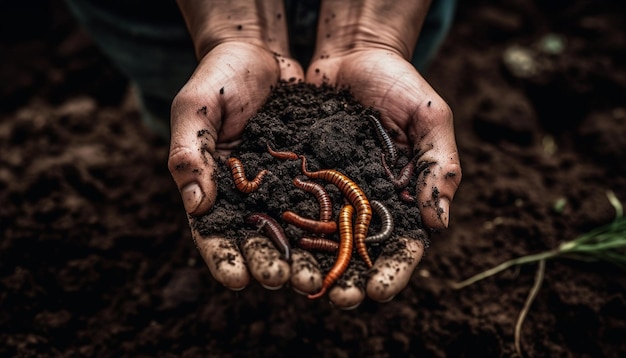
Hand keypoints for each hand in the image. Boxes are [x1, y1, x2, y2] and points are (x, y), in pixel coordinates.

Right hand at [169, 2, 315, 292]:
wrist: (260, 53)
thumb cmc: (218, 80)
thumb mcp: (196, 108)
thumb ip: (189, 152)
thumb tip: (195, 204)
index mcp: (216, 192)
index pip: (215, 235)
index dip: (225, 259)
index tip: (238, 279)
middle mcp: (252, 200)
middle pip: (261, 243)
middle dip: (275, 266)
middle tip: (291, 282)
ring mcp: (285, 191)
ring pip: (298, 234)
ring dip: (309, 259)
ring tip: (323, 278)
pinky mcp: (316, 177)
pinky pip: (327, 205)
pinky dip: (337, 228)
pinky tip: (350, 245)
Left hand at [302, 0, 461, 306]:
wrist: (353, 53)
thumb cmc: (401, 85)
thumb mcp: (430, 119)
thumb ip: (439, 167)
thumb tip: (439, 224)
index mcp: (400, 200)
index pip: (401, 246)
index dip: (392, 271)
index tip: (378, 290)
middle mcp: (362, 205)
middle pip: (356, 254)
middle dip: (348, 280)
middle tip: (336, 299)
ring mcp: (327, 194)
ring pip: (317, 240)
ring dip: (310, 265)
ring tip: (299, 282)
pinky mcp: (296, 178)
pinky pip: (287, 206)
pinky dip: (280, 229)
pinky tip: (270, 246)